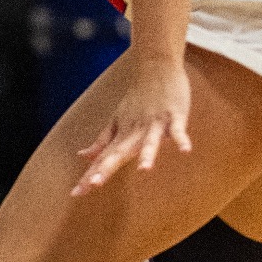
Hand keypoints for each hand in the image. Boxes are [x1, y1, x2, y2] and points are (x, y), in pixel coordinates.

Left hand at [73, 56, 191, 195]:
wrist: (155, 68)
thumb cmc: (137, 98)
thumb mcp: (116, 121)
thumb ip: (102, 141)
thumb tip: (83, 156)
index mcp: (121, 135)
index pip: (103, 159)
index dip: (90, 175)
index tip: (76, 193)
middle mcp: (134, 131)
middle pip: (119, 153)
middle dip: (107, 169)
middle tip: (93, 185)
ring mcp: (154, 123)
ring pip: (149, 141)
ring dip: (146, 155)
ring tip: (144, 170)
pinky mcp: (173, 115)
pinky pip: (177, 129)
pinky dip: (181, 138)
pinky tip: (185, 150)